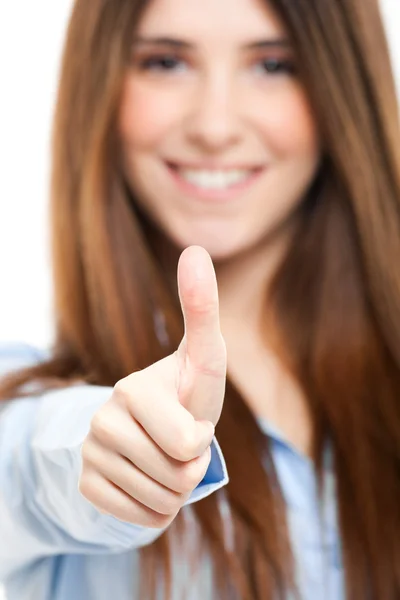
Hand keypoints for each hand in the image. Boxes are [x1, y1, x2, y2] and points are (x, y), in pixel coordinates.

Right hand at [79, 246, 226, 527]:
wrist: (152, 432)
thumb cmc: (187, 393)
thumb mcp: (203, 356)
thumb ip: (201, 307)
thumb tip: (194, 247)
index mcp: (134, 388)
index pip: (190, 442)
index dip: (202, 439)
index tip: (190, 420)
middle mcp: (103, 418)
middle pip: (178, 476)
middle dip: (192, 467)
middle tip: (182, 445)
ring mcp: (90, 453)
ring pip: (161, 500)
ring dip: (177, 489)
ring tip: (167, 460)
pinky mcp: (85, 484)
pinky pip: (140, 518)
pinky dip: (155, 508)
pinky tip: (147, 479)